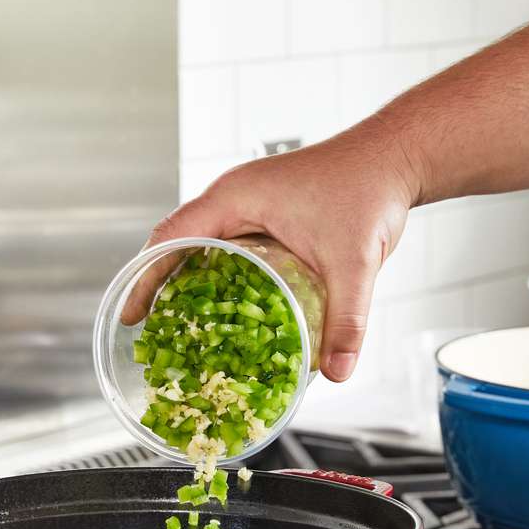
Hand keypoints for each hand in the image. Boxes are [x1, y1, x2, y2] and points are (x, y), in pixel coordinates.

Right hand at [133, 123, 421, 381]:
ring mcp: (251, 203)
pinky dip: (217, 273)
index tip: (133, 313)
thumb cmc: (370, 187)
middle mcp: (236, 197)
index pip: (171, 237)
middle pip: (178, 241)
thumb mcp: (354, 262)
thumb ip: (346, 320)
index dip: (145, 277)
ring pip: (202, 243)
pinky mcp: (268, 212)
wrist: (396, 157)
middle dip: (159, 283)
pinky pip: (228, 244)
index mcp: (236, 197)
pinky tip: (225, 306)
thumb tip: (337, 372)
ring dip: (186, 278)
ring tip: (179, 323)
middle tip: (151, 329)